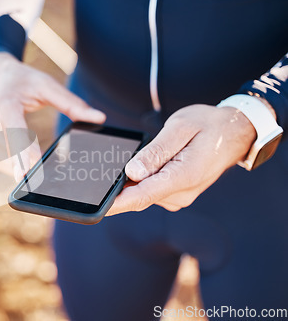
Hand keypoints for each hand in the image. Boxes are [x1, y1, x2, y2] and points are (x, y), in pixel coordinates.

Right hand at [0, 52, 105, 178]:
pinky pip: (3, 164)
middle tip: (42, 183)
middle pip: (9, 153)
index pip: (15, 131)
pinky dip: (17, 169)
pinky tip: (30, 171)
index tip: (34, 166)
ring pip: (5, 163)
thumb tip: (100, 118)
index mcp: (5, 104)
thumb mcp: (46, 84)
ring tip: (38, 178)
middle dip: (24, 168)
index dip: (24, 150)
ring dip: (21, 170)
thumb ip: (71, 103)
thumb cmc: (19, 80)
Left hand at [107, 104, 256, 213]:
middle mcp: (181, 193)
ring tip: (135, 158)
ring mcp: (179, 196)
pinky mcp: (176, 193)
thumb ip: (155, 152)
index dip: (117, 202)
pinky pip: (151, 190)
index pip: (143, 196)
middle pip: (140, 195)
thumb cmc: (208, 126)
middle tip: (101, 175)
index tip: (98, 206)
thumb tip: (132, 172)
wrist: (234, 132)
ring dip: (132, 181)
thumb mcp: (179, 129)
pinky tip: (143, 166)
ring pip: (144, 192)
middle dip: (119, 188)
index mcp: (183, 177)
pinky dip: (141, 181)